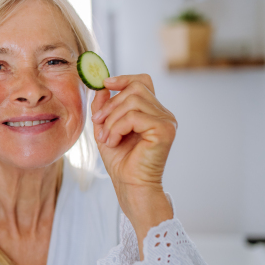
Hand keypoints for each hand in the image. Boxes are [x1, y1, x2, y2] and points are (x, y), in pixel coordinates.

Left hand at [91, 74, 176, 257]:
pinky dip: (117, 127)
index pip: (142, 81)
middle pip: (134, 89)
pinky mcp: (164, 130)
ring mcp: (166, 121)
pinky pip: (134, 116)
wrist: (130, 186)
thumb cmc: (120, 161)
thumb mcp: (105, 128)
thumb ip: (104, 107)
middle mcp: (163, 114)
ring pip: (132, 101)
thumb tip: (102, 86)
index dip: (124, 78)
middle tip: (98, 124)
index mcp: (152, 111)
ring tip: (107, 138)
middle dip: (110, 106)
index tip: (106, 84)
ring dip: (112, 120)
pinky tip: (114, 141)